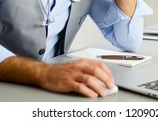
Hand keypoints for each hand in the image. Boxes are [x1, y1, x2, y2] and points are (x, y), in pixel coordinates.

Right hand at [0, 56, 114, 97]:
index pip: (99, 64)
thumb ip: (87, 72)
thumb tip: (101, 79)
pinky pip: (80, 87)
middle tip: (110, 86)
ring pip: (89, 79)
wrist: (45, 73)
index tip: (111, 79)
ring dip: (98, 87)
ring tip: (103, 93)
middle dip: (105, 79)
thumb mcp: (75, 67)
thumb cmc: (61, 71)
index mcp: (82, 62)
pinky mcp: (67, 83)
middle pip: (95, 70)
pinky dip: (88, 92)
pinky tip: (92, 95)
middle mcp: (78, 67)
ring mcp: (72, 75)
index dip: (107, 72)